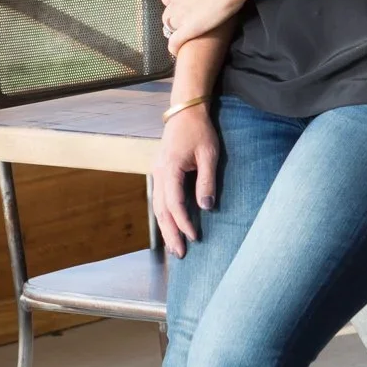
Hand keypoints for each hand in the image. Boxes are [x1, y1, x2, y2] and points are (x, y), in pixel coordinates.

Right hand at [152, 104, 218, 256]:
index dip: (184, 222)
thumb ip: (206, 181)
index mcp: (170, 168)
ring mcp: (157, 173)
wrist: (185, 112)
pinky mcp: (160, 173)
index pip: (174, 203)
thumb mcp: (209, 154)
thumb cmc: (200, 131)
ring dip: (166, 228)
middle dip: (171, 233)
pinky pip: (160, 200)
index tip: (195, 237)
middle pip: (162, 210)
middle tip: (180, 254)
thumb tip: (206, 207)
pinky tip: (171, 228)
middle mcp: (159, 173)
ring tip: (175, 247)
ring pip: (158, 207)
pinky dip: (165, 216)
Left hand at [161, 0, 244, 54]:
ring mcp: (181, 15)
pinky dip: (173, 47)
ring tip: (183, 36)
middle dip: (173, 19)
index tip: (183, 5)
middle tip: (184, 23)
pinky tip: (176, 51)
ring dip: (174, 32)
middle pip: (166, 13)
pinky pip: (175, 42)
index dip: (174, 3)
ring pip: (169, 27)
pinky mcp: (189, 29)